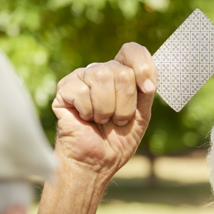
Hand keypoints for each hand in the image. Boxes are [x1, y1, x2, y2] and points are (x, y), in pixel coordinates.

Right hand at [51, 42, 156, 179]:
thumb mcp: (141, 115)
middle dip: (125, 103)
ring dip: (107, 109)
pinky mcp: (64, 89)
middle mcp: (100, 71)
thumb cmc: (117, 141)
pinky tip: (84, 119)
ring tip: (101, 121)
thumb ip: (145, 92)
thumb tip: (146, 79)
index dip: (143, 66)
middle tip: (117, 120)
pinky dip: (88, 111)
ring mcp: (81, 78)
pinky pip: (82, 91)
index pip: (131, 50)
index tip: (149, 88)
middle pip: (121, 70)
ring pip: (102, 77)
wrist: (95, 163)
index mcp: (120, 74)